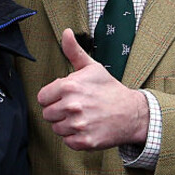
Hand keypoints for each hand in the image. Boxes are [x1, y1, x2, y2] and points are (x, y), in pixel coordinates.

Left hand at [35, 29, 148, 150]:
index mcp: (69, 86)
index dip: (53, 97)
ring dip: (66, 125)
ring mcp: (79, 125)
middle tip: (76, 108)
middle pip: (47, 115)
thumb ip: (74, 51)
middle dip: (59, 112)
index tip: (65, 97)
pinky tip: (87, 128)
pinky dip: (75, 138)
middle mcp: (72, 106)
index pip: (42, 98)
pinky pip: (67, 141)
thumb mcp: (92, 67)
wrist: (132, 113)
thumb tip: (65, 32)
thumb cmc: (109, 89)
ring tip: (83, 117)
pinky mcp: (85, 141)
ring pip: (56, 129)